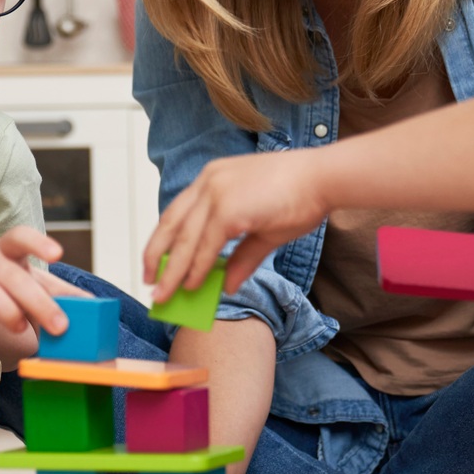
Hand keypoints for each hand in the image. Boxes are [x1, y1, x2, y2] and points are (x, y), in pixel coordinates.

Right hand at [0, 227, 68, 340]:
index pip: (19, 236)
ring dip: (8, 311)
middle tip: (61, 326)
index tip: (58, 254)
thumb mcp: (31, 285)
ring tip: (21, 327)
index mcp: (8, 251)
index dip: (38, 242)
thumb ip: (60, 294)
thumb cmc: (2, 290)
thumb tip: (93, 305)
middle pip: (12, 276)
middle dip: (39, 302)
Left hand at [142, 150, 329, 301]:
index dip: (163, 240)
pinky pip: (204, 246)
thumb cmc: (300, 197)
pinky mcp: (227, 209)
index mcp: (212, 178)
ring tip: (164, 295)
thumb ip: (240, 257)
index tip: (156, 262)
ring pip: (183, 240)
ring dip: (172, 271)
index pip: (177, 213)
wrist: (323, 179)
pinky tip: (190, 286)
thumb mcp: (263, 231)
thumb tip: (226, 286)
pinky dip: (195, 269)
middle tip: (150, 283)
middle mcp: (208, 182)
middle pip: (170, 225)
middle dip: (156, 257)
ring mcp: (216, 193)